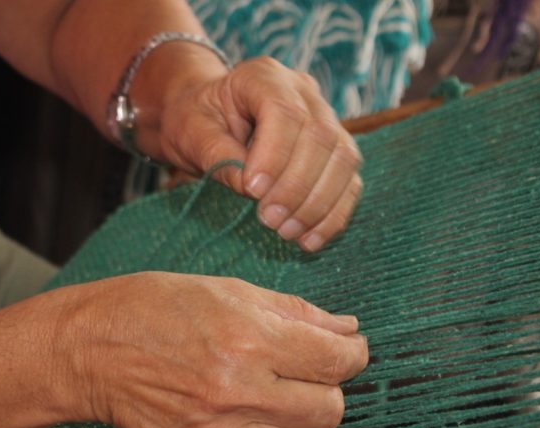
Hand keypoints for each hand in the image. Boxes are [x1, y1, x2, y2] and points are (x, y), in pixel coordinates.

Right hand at [54, 272, 367, 427]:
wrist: (88, 350)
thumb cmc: (156, 308)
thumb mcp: (228, 290)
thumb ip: (296, 313)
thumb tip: (348, 330)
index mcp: (249, 340)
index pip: (338, 362)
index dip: (354, 354)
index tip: (347, 351)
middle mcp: (236, 392)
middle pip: (329, 412)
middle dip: (328, 390)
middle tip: (306, 374)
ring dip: (295, 423)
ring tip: (268, 398)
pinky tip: (231, 417)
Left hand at [156, 57, 362, 252]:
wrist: (207, 118)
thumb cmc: (195, 120)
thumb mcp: (192, 133)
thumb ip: (219, 156)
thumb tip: (252, 190)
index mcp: (263, 76)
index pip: (284, 112)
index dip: (275, 155)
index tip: (253, 191)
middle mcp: (303, 91)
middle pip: (320, 136)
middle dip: (298, 186)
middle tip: (271, 221)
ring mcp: (325, 118)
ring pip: (343, 159)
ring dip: (319, 204)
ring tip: (289, 234)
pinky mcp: (334, 150)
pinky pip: (348, 181)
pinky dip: (333, 214)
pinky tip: (311, 239)